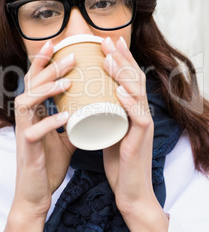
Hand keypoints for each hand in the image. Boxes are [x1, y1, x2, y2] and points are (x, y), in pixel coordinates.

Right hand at [4, 41, 75, 231]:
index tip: (58, 44)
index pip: (36, 81)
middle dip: (49, 67)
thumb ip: (73, 122)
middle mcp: (26, 118)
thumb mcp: (65, 138)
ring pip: (27, 101)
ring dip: (48, 89)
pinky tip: (66, 116)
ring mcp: (24, 132)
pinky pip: (35, 131)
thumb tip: (92, 110)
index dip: (44, 62)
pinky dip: (50, 121)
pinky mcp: (27, 148)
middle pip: (31, 84)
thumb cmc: (48, 163)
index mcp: (34, 113)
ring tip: (69, 81)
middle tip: (71, 55)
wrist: (36, 193)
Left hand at [101, 36, 168, 231]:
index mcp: (132, 110)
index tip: (106, 43)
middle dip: (121, 58)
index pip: (128, 79)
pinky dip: (129, 103)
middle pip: (134, 79)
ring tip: (109, 59)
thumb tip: (88, 100)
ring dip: (123, 74)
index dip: (119, 59)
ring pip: (137, 93)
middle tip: (107, 40)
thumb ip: (104, 115)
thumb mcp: (109, 130)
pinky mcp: (139, 141)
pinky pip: (138, 118)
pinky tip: (120, 91)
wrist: (130, 190)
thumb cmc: (118, 161)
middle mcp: (140, 113)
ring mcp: (142, 126)